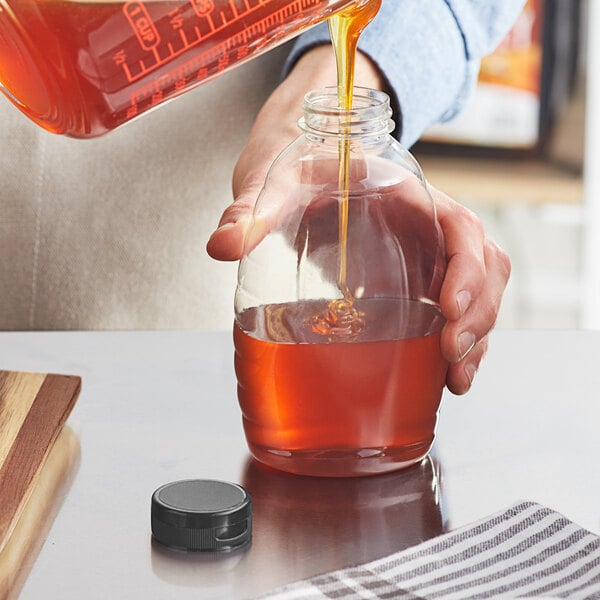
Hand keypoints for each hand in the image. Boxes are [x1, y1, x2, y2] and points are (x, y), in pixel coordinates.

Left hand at [207, 46, 510, 396]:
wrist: (299, 168)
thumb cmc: (295, 168)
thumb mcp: (274, 183)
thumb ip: (250, 211)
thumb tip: (221, 246)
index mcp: (405, 195)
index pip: (460, 227)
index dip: (467, 268)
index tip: (450, 308)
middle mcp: (424, 225)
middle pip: (482, 265)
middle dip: (479, 313)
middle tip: (452, 356)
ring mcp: (422, 253)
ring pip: (477, 290)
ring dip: (477, 333)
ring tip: (455, 379)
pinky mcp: (411, 277)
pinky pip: (452, 307)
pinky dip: (457, 340)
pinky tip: (442, 374)